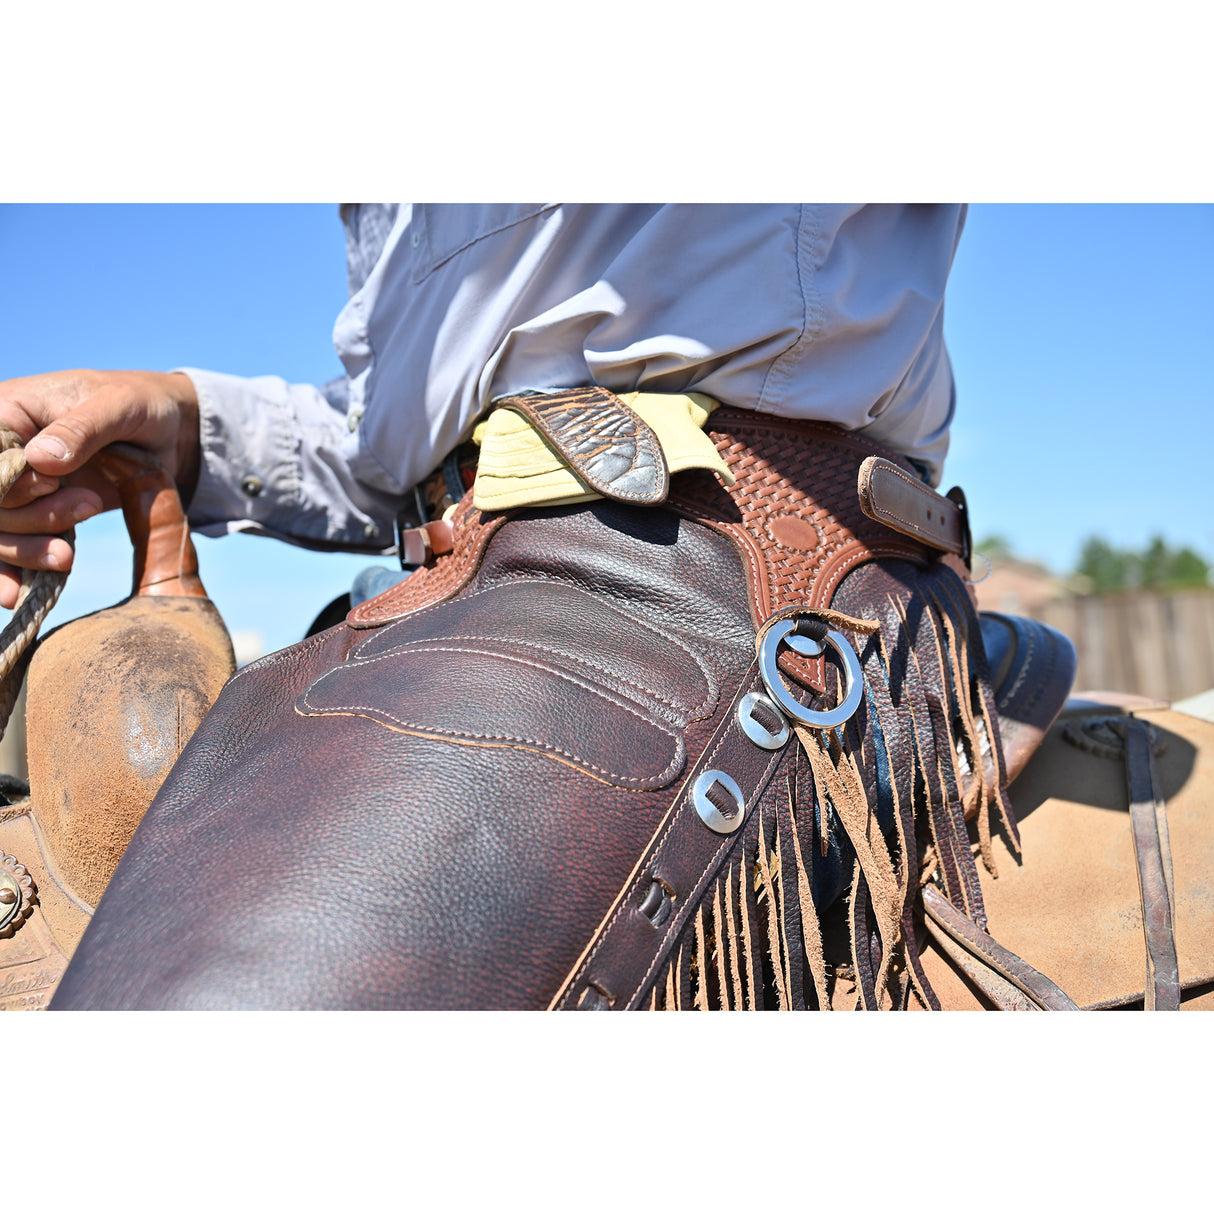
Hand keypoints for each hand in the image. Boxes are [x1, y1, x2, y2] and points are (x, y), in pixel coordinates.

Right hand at [0, 369, 199, 608]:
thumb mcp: (117, 406)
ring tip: (69, 556)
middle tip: (87, 506)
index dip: (7, 484)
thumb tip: (39, 460)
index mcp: (6, 412)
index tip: (48, 485)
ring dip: (27, 550)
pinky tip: (12, 598)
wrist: (169, 430)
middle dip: (29, 518)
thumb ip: (80, 429)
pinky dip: (12, 571)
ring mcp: (17, 486)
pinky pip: (12, 546)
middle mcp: (2, 452)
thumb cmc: (141, 403)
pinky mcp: (38, 512)